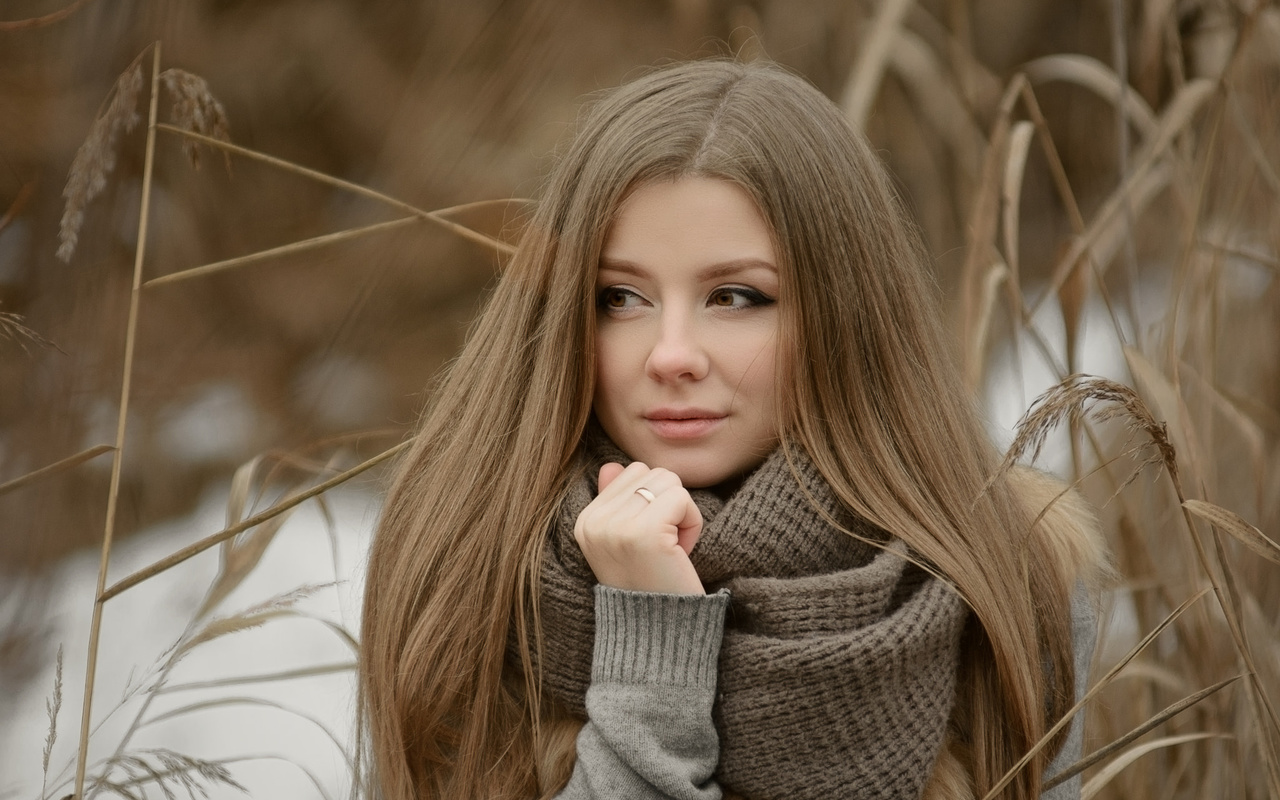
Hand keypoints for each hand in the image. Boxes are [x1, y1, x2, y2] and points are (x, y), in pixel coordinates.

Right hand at [573, 461, 704, 594]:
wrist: (659, 635)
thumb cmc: (651, 587)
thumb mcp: (627, 543)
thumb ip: (618, 502)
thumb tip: (612, 466)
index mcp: (585, 522)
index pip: (631, 472)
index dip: (653, 504)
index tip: (650, 544)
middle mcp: (594, 522)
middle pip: (651, 472)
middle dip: (668, 505)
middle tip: (663, 549)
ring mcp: (616, 527)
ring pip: (668, 480)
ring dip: (682, 514)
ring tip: (669, 551)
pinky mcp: (644, 533)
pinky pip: (682, 498)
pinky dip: (692, 524)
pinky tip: (679, 553)